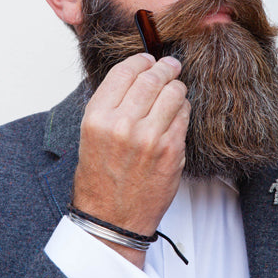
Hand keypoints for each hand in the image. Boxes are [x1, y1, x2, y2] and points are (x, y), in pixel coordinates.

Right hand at [73, 53, 189, 265]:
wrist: (112, 218)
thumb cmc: (101, 177)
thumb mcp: (92, 135)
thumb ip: (112, 104)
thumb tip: (139, 73)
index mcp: (97, 118)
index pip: (125, 72)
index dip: (141, 61)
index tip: (149, 59)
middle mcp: (123, 124)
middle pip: (153, 78)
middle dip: (165, 68)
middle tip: (171, 66)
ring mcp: (150, 137)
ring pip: (174, 93)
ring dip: (177, 88)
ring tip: (175, 91)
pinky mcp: (172, 150)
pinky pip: (185, 115)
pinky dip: (183, 110)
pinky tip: (177, 115)